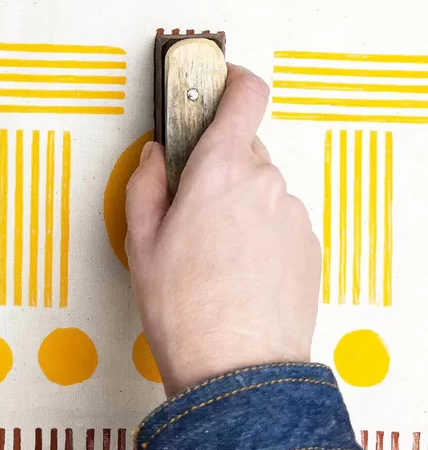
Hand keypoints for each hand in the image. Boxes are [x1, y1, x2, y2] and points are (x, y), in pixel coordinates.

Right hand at [125, 64, 320, 396]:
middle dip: (218, 168)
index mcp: (221, 172)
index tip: (217, 81)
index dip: (232, 80)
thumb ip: (146, 183)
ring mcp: (293, 214)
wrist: (236, 369)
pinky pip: (280, 220)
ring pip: (262, 189)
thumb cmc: (185, 310)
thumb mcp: (141, 242)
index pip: (244, 96)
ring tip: (214, 257)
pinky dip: (260, 233)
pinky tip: (239, 273)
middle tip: (191, 210)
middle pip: (244, 151)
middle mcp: (265, 183)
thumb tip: (156, 156)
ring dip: (239, 205)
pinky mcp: (309, 245)